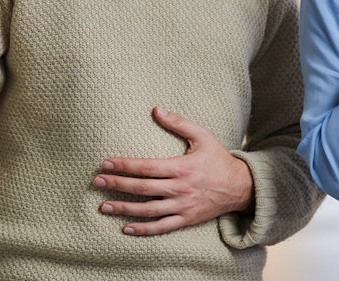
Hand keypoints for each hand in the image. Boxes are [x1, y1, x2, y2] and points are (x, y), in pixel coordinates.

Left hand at [93, 107, 253, 235]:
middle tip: (97, 182)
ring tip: (103, 206)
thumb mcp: (202, 136)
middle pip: (142, 189)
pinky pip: (161, 227)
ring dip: (124, 209)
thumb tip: (156, 108)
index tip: (106, 163)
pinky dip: (143, 229)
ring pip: (148, 210)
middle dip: (117, 184)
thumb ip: (178, 122)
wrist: (241, 187)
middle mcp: (180, 189)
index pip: (146, 167)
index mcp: (181, 167)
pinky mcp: (186, 220)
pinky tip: (125, 227)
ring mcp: (182, 207)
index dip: (124, 165)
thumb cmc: (218, 158)